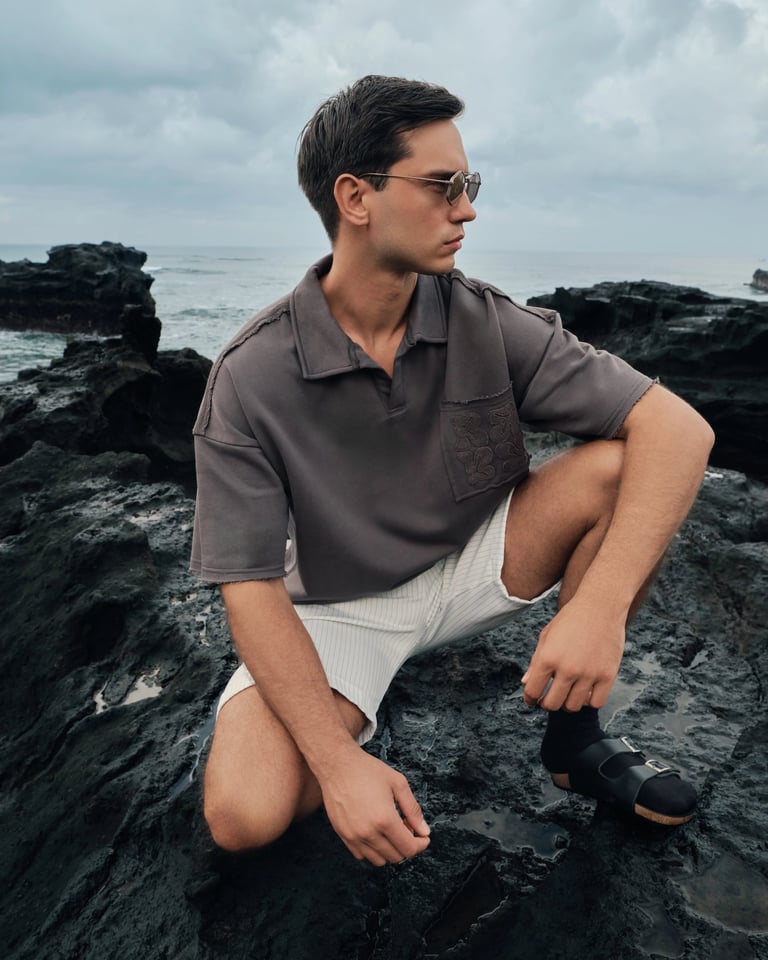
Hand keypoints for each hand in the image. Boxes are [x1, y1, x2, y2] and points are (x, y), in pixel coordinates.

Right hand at [319, 748, 430, 866]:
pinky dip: (372, 850)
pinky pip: (362, 855)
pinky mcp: (343, 836)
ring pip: (379, 860)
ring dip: (390, 850)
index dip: (420, 845)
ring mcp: (354, 836)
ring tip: (390, 829)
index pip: (409, 848)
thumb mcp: (398, 783)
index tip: (423, 837)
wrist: (337, 765)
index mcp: (385, 819)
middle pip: (396, 856)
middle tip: (406, 826)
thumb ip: (413, 810)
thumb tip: (425, 831)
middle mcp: (368, 833)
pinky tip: (375, 831)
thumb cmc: (368, 770)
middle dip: (407, 845)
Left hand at [521, 597, 624, 710]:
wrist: (600, 605)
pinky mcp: (607, 675)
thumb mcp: (546, 636)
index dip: (530, 699)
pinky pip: (596, 703)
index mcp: (548, 657)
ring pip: (573, 706)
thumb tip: (526, 683)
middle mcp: (567, 668)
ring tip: (567, 693)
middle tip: (549, 698)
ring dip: (567, 703)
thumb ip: (535, 662)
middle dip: (547, 704)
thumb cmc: (571, 619)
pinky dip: (589, 701)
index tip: (532, 700)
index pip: (533, 691)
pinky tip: (585, 691)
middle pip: (552, 704)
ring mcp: (588, 673)